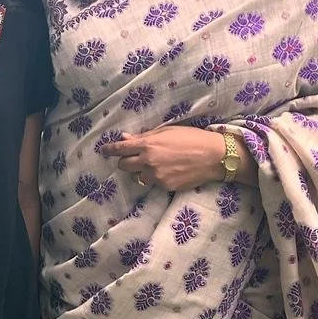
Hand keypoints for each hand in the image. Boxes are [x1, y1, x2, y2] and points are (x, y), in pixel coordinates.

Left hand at [101, 126, 226, 191]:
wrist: (213, 156)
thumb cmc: (191, 138)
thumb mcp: (166, 132)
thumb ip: (144, 137)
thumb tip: (125, 138)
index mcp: (147, 145)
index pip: (120, 149)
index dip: (110, 150)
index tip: (104, 150)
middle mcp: (148, 162)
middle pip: (124, 166)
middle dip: (125, 161)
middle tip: (133, 157)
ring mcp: (156, 176)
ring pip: (138, 177)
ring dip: (140, 171)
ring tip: (154, 165)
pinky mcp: (165, 187)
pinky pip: (153, 183)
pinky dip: (155, 178)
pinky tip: (168, 171)